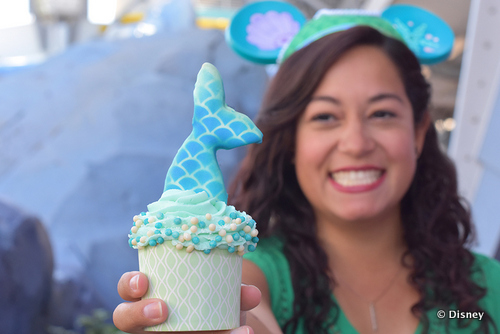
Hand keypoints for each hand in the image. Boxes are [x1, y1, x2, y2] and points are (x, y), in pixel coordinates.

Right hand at [113, 271, 260, 333]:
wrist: (225, 327)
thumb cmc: (214, 302)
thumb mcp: (224, 294)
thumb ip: (237, 293)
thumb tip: (252, 294)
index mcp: (152, 292)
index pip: (128, 287)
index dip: (129, 283)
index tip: (143, 281)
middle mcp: (146, 318)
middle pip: (124, 317)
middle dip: (136, 313)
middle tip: (161, 309)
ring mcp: (155, 333)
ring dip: (152, 322)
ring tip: (194, 333)